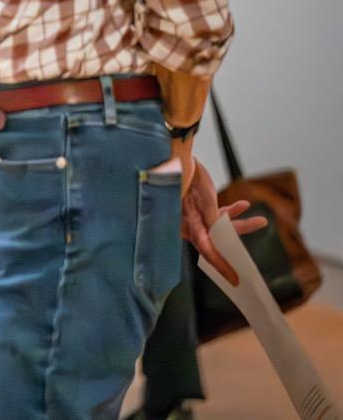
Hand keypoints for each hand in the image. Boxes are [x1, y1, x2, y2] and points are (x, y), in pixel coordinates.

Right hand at [178, 157, 268, 285]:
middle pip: (217, 241)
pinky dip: (232, 211)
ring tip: (261, 221)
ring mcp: (196, 216)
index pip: (207, 250)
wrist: (176, 158)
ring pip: (221, 226)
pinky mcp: (199, 207)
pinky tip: (245, 205)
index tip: (234, 280)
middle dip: (237, 245)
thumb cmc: (185, 178)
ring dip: (241, 224)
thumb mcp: (202, 200)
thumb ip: (213, 218)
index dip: (221, 266)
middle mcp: (192, 224)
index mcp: (189, 225)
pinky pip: (218, 213)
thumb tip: (223, 235)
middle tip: (248, 264)